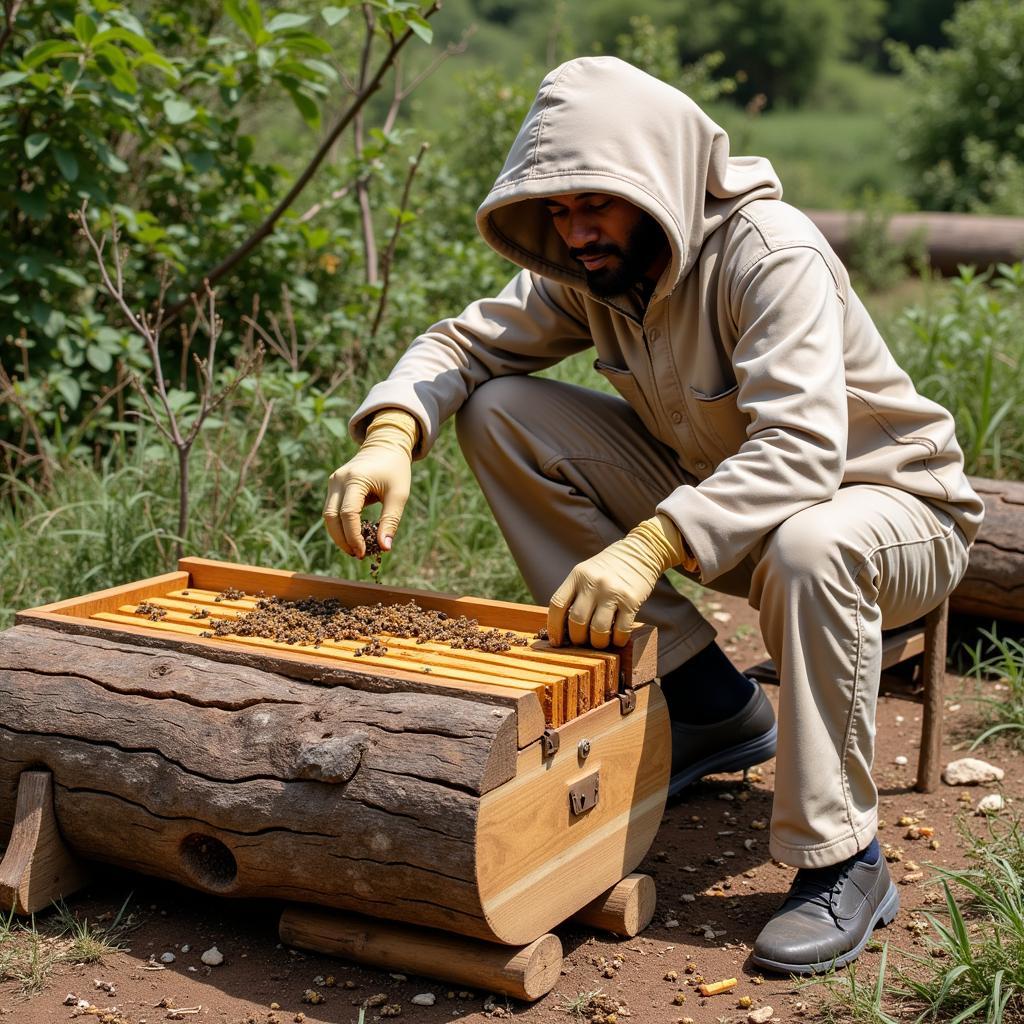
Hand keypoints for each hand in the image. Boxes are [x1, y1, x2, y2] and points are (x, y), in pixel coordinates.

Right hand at [322, 409, 417, 556]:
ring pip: (328, 515)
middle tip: (358, 555)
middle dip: (343, 540)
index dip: (353, 536)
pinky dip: (340, 525)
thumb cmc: (395, 470)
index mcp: (355, 479)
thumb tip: (385, 548)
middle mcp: (338, 480)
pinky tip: (353, 537)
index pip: (348, 514)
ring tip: (355, 550)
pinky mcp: (334, 486)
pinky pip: (332, 510)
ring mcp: (333, 482)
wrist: (386, 446)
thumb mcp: (399, 495)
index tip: (364, 552)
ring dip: (339, 535)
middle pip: (331, 517)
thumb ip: (391, 520)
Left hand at [548, 513, 687, 647]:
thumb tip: (564, 627)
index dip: (554, 627)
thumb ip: (575, 593)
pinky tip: (616, 639)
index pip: (557, 605)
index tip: (556, 641)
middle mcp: (593, 583)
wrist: (640, 551)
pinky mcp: (631, 601)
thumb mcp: (586, 572)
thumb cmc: (609, 567)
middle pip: (577, 620)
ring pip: (598, 629)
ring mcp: (612, 592)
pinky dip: (617, 640)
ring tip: (599, 642)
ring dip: (597, 643)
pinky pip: (621, 629)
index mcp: (577, 575)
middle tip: (581, 642)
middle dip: (577, 638)